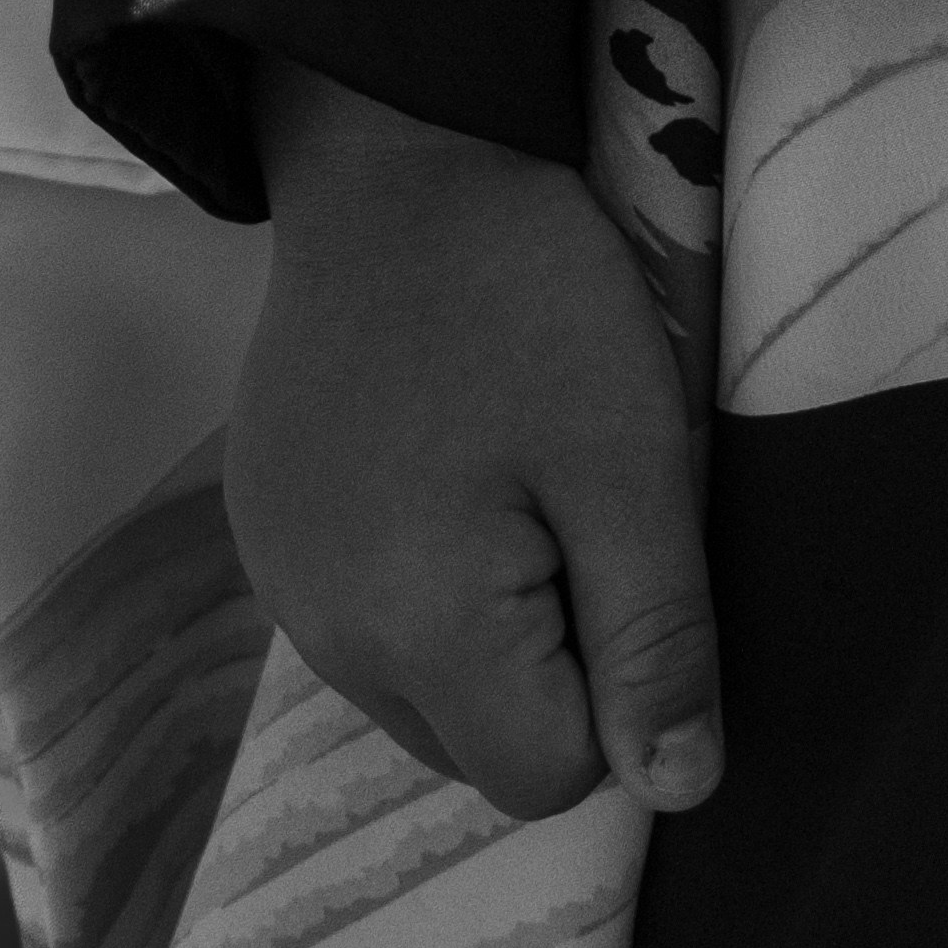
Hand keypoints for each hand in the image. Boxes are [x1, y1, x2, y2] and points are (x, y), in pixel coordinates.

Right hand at [225, 63, 722, 823]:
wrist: (400, 158)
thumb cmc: (535, 298)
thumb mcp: (634, 461)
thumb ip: (656, 639)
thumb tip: (682, 788)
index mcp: (416, 630)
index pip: (548, 777)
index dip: (619, 692)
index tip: (630, 563)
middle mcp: (324, 636)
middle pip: (477, 748)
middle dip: (551, 671)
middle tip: (581, 513)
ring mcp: (281, 585)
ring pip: (420, 693)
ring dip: (486, 630)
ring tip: (515, 481)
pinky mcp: (265, 531)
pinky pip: (364, 622)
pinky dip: (421, 583)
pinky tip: (449, 469)